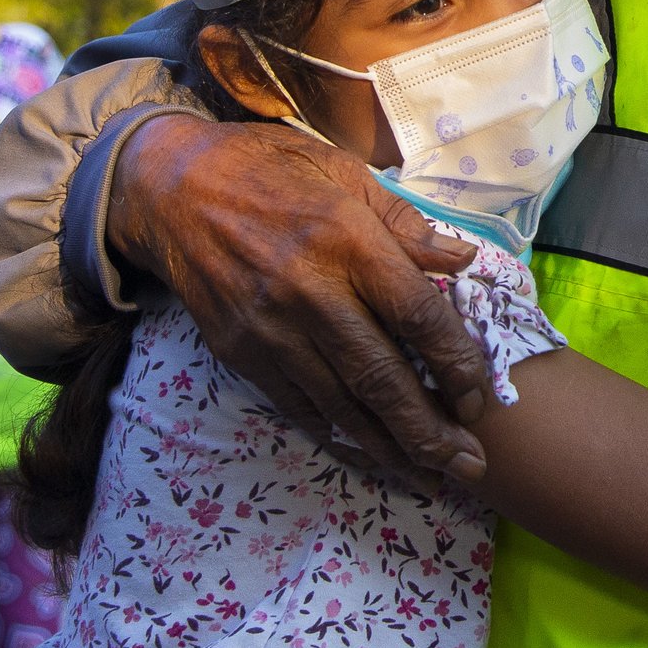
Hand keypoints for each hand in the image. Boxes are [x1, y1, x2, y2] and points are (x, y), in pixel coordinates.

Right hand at [107, 113, 492, 485]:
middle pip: (380, 375)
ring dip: (390, 447)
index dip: (454, 360)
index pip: (415, 313)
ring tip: (432, 478)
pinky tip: (370, 458)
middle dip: (429, 429)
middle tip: (471, 466)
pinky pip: (296, 407)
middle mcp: (307, 291)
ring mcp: (268, 328)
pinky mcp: (239, 352)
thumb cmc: (268, 168)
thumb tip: (465, 260)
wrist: (168, 187)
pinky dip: (337, 437)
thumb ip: (405, 223)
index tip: (480, 395)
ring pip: (339, 404)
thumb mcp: (344, 172)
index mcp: (344, 239)